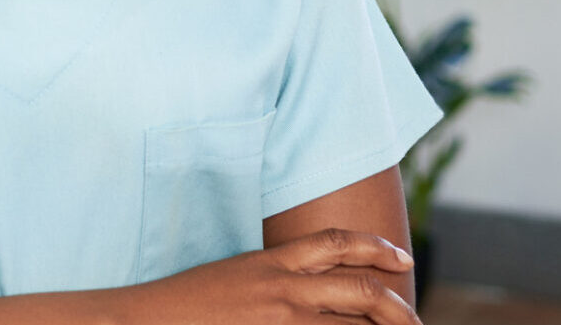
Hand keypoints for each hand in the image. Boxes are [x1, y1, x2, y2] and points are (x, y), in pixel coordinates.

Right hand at [114, 228, 420, 324]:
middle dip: (397, 307)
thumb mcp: (237, 277)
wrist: (145, 320)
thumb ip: (276, 278)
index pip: (336, 243)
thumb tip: (311, 288)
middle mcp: (281, 287)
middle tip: (415, 320)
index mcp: (272, 261)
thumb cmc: (187, 303)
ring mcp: (278, 319)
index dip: (377, 247)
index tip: (404, 260)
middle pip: (359, 287)